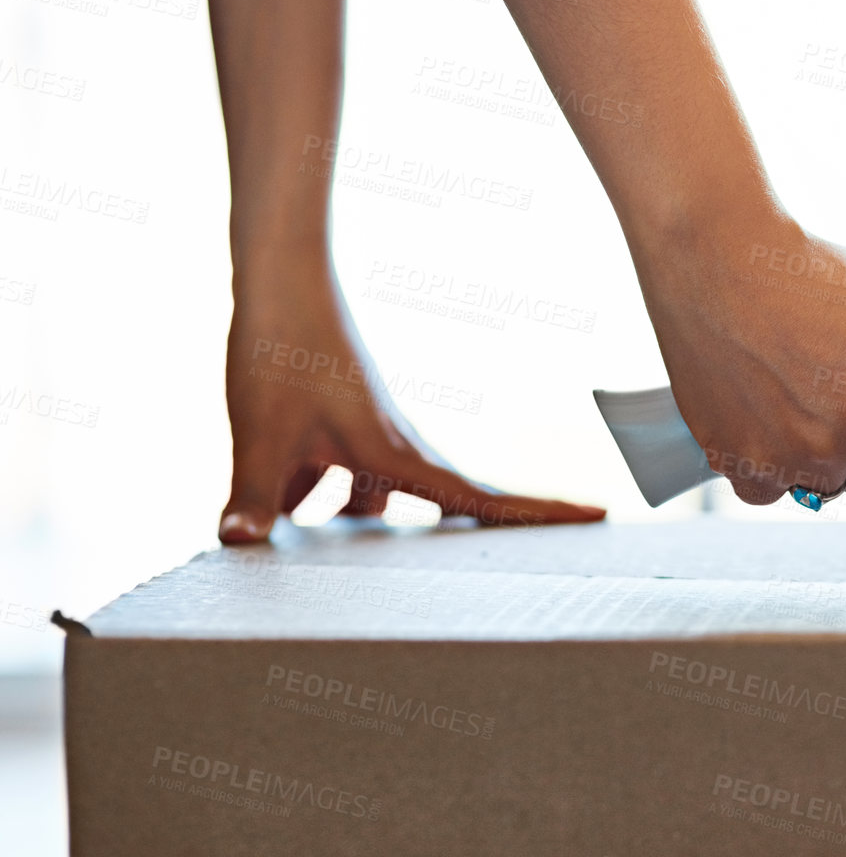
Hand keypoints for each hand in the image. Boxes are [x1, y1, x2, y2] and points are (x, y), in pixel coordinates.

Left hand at [219, 255, 603, 542]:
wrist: (279, 284)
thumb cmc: (281, 352)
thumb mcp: (264, 433)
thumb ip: (253, 494)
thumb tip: (234, 542)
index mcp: (396, 456)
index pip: (482, 498)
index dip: (541, 512)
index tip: (601, 515)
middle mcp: (395, 452)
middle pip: (449, 507)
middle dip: (473, 535)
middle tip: (519, 569)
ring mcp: (368, 442)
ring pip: (374, 503)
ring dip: (353, 530)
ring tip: (321, 571)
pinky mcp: (338, 433)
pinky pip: (339, 484)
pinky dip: (315, 503)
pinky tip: (268, 514)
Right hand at [637, 211, 845, 504]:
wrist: (717, 258)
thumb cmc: (801, 266)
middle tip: (820, 393)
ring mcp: (812, 453)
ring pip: (821, 485)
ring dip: (806, 456)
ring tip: (782, 394)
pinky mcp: (754, 467)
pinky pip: (767, 490)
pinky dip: (758, 463)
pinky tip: (751, 412)